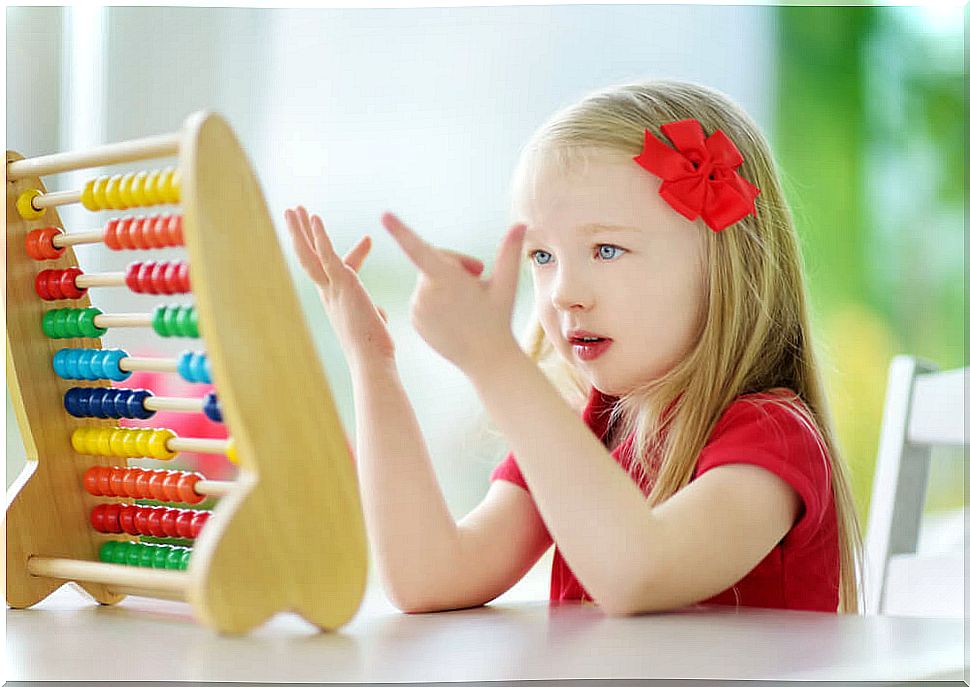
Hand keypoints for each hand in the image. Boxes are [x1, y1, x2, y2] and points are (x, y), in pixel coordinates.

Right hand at [284, 205, 394, 367]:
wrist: (370, 361)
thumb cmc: (376, 350)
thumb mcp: (374, 326)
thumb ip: (375, 314)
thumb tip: (379, 313)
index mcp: (337, 301)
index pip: (341, 270)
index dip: (355, 253)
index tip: (369, 239)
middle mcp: (328, 294)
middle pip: (309, 259)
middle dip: (303, 235)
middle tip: (297, 214)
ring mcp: (332, 288)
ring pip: (309, 255)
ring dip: (300, 231)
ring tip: (293, 209)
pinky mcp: (342, 283)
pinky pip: (326, 255)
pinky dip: (320, 236)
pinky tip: (314, 217)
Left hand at [381, 211, 527, 376]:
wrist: (486, 360)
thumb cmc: (499, 319)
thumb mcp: (506, 285)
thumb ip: (509, 252)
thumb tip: (521, 224)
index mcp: (446, 280)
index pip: (419, 249)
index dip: (401, 231)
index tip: (384, 216)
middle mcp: (425, 293)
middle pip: (435, 261)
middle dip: (456, 264)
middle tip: (480, 275)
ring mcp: (417, 308)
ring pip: (429, 280)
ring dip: (447, 283)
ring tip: (468, 302)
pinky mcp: (414, 320)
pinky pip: (423, 298)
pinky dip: (437, 299)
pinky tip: (455, 314)